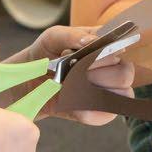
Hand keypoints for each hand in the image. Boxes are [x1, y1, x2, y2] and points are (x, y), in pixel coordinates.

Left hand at [8, 26, 133, 124]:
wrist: (26, 79)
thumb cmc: (45, 53)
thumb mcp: (54, 37)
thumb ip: (74, 35)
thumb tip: (91, 41)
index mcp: (105, 46)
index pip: (124, 47)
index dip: (112, 50)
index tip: (92, 53)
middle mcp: (110, 69)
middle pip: (125, 74)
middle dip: (98, 72)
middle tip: (75, 69)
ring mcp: (104, 92)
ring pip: (120, 95)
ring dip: (93, 90)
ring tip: (70, 85)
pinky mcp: (94, 113)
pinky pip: (104, 116)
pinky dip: (88, 111)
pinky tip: (71, 102)